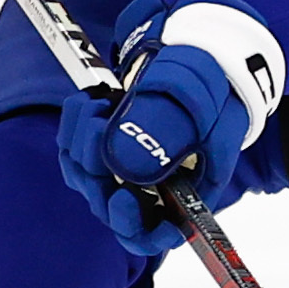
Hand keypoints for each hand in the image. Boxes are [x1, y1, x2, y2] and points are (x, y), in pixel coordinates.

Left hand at [54, 0, 281, 255]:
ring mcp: (128, 167)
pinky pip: (74, 151)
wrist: (203, 53)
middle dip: (96, 169)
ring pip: (87, 178)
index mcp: (187, 189)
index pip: (159, 234)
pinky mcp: (107, 145)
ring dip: (81, 142)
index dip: (138, 229)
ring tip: (98, 105)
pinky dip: (73, 127)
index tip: (124, 199)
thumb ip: (168, 136)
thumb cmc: (214, 84)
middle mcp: (155, 186)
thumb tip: (126, 174)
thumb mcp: (201, 106)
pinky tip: (89, 102)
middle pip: (111, 206)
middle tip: (100, 124)